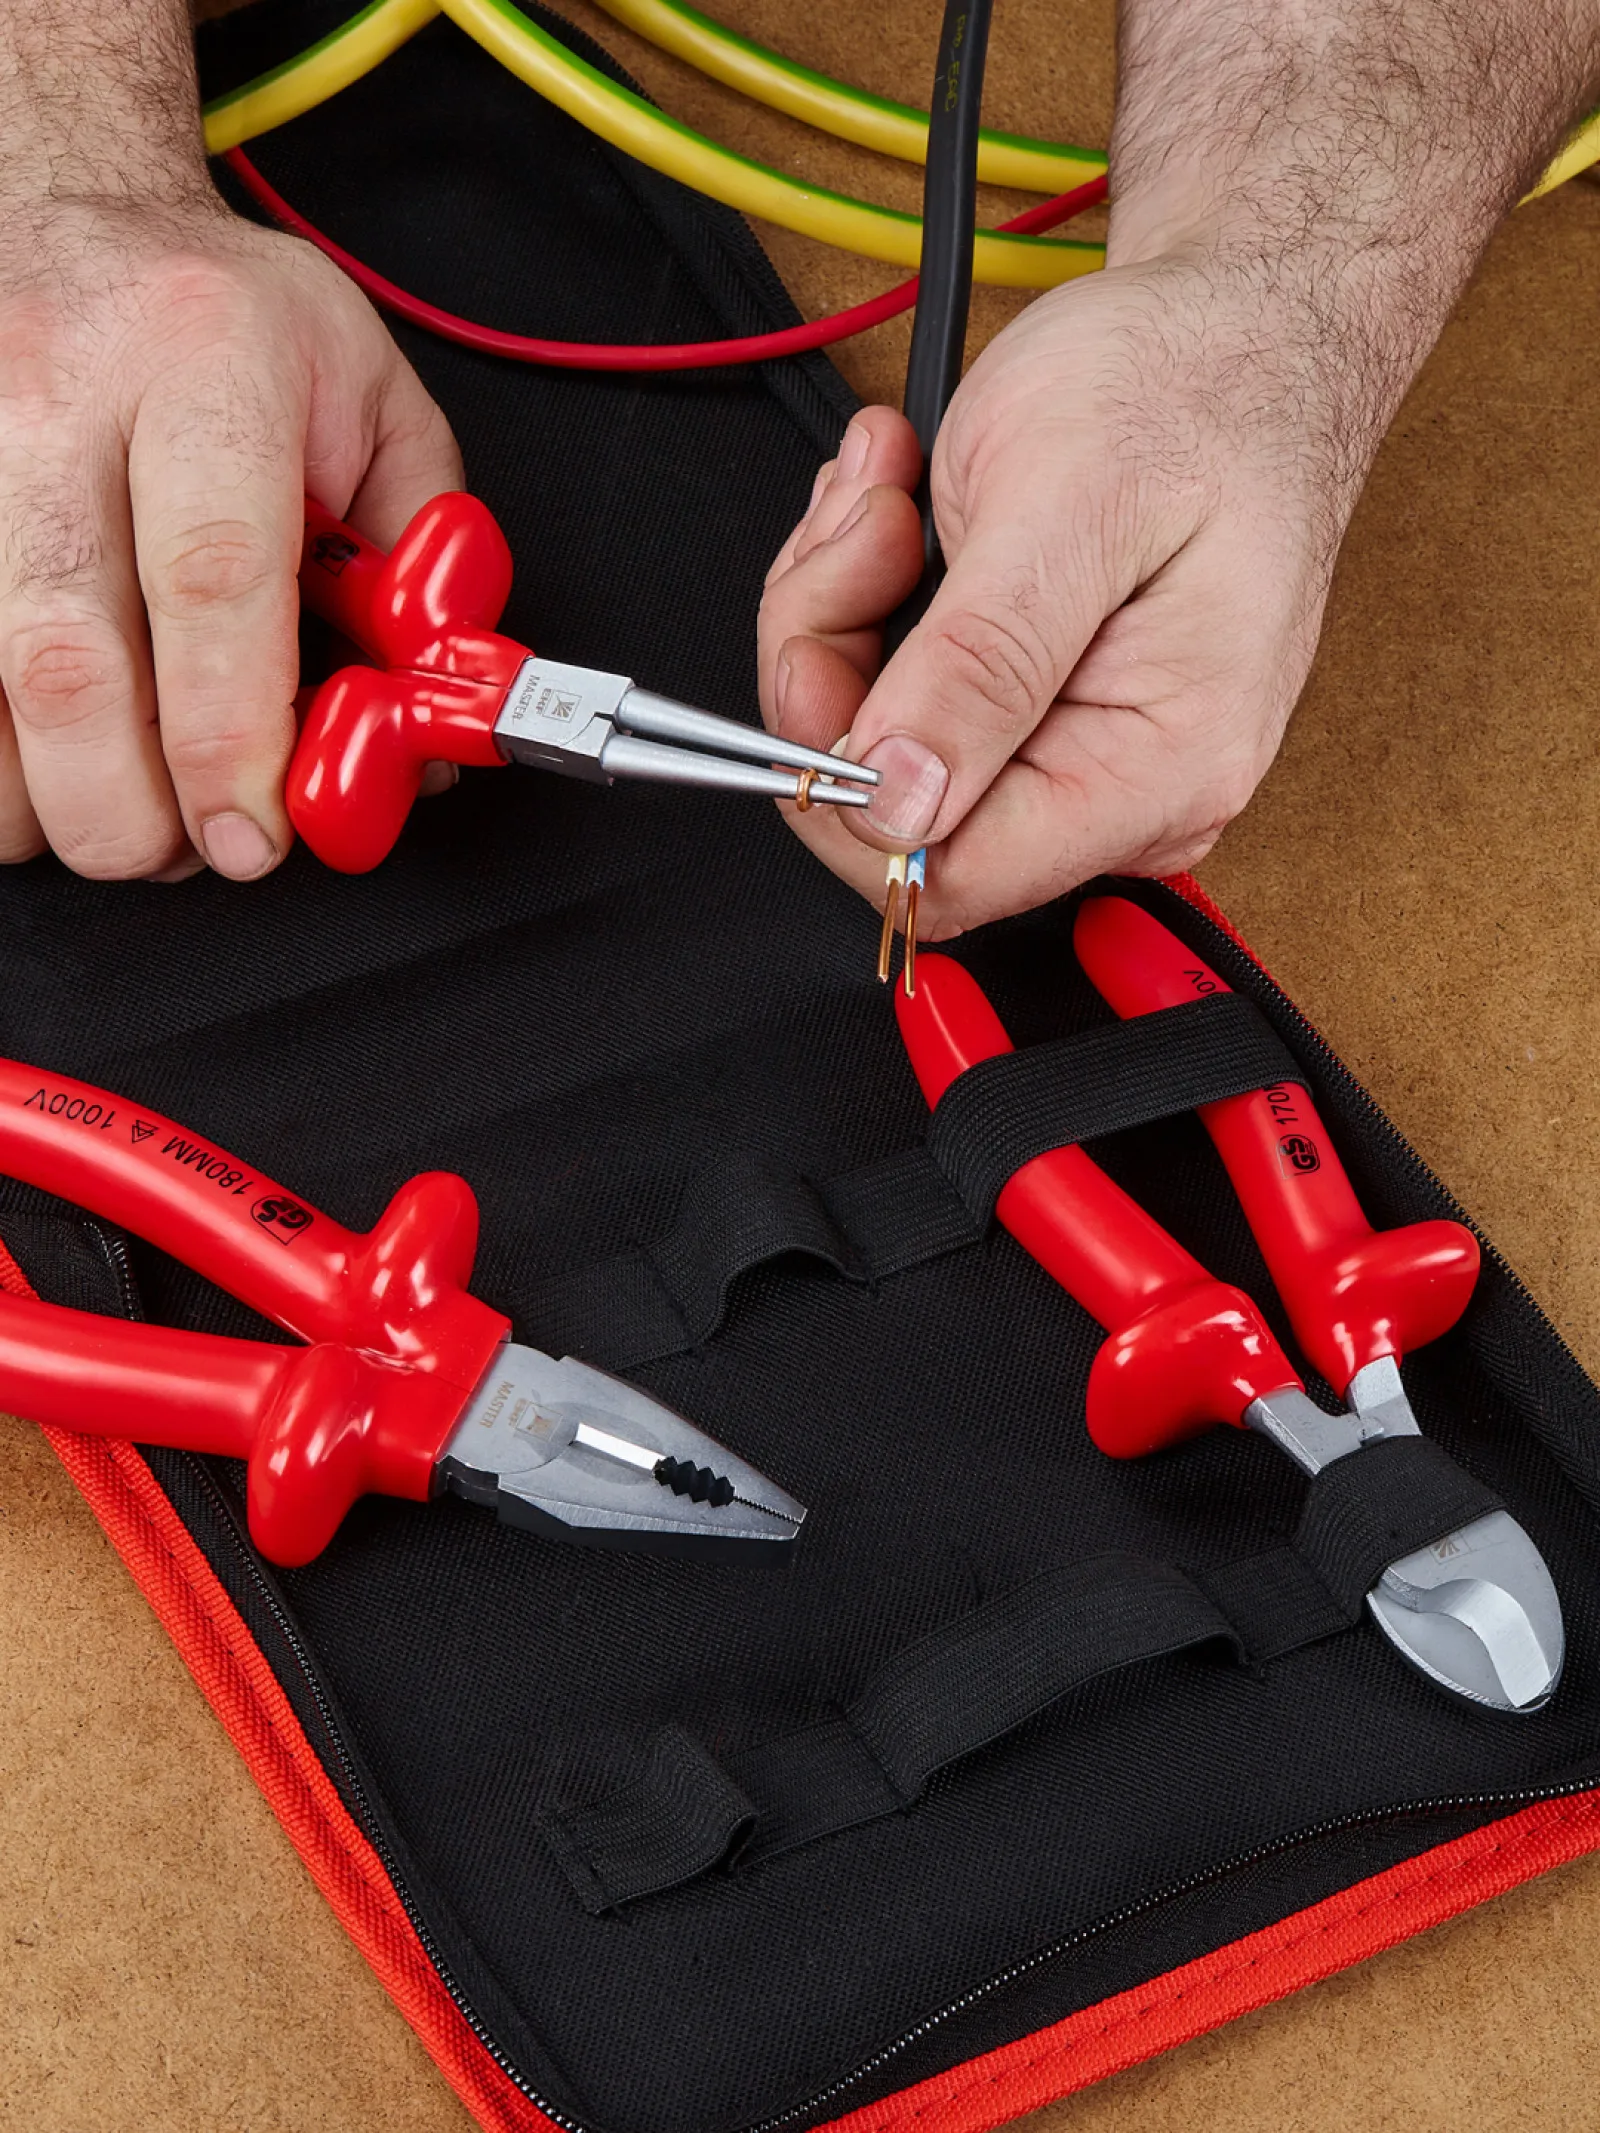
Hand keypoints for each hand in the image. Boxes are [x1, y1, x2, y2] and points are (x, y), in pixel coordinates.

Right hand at [0, 192, 460, 879]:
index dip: (232, 737)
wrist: (73, 213)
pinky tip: (51, 762)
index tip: (257, 832)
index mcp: (206, 362)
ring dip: (55, 801)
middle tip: (192, 848)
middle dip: (133, 809)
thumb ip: (421, 564)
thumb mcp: (371, 404)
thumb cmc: (226, 319)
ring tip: (126, 805)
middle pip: (68, 662)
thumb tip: (425, 725)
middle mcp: (56, 399)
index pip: (212, 579)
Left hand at [758, 256, 1364, 936]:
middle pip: (900, 816)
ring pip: (883, 752)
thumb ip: (981, 668)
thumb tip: (899, 807)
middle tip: (866, 530)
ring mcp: (1084, 754)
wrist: (1244, 330)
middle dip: (839, 666)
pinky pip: (904, 701)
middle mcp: (1127, 790)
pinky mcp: (1043, 712)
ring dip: (846, 611)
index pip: (950, 877)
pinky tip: (905, 509)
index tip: (823, 650)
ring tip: (891, 493)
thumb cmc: (1194, 390)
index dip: (848, 786)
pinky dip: (869, 600)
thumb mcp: (1068, 503)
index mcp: (1155, 768)